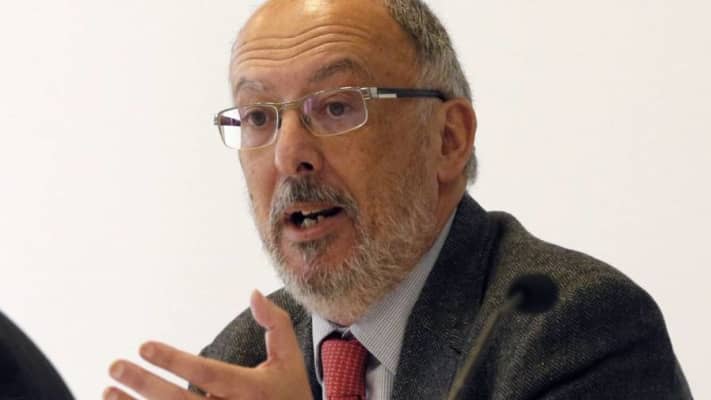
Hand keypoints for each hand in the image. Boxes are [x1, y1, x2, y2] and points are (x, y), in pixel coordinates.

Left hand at [104, 290, 312, 399]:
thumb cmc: (289, 393)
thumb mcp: (290, 358)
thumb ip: (275, 323)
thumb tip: (253, 293)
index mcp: (253, 391)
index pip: (208, 374)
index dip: (175, 361)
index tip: (144, 346)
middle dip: (146, 384)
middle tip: (115, 366)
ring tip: (109, 390)